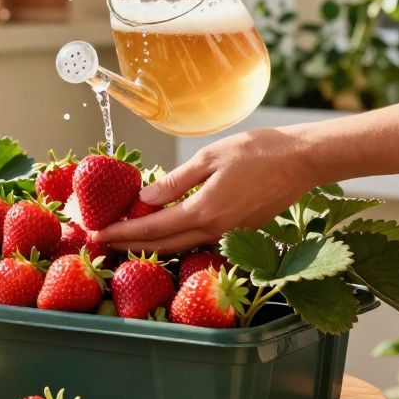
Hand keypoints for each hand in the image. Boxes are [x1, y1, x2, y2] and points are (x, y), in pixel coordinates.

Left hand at [92, 129, 315, 253]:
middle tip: (101, 243)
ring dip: (152, 245)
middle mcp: (215, 230)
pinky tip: (166, 232)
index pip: (152, 229)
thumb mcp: (210, 158)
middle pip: (163, 246)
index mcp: (204, 211)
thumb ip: (176, 181)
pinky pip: (200, 241)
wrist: (302, 162)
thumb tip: (144, 198)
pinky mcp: (241, 232)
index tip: (96, 233)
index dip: (121, 233)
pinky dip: (177, 239)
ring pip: (182, 246)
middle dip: (129, 245)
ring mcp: (229, 235)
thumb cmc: (257, 151)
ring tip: (127, 240)